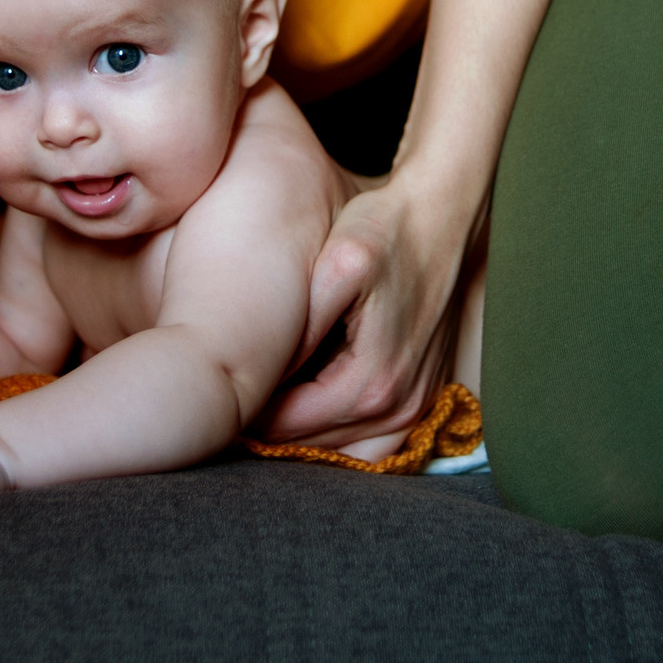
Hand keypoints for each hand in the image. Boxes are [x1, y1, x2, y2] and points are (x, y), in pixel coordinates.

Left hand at [251, 169, 473, 445]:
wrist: (444, 213)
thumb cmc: (387, 229)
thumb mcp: (340, 263)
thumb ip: (305, 322)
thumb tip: (268, 372)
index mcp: (373, 382)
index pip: (287, 427)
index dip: (247, 413)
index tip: (218, 388)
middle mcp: (401, 406)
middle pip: (313, 445)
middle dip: (272, 425)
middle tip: (232, 392)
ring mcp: (418, 405)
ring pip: (344, 450)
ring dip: (306, 433)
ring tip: (270, 398)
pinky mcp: (425, 394)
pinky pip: (375, 442)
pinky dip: (342, 433)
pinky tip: (312, 401)